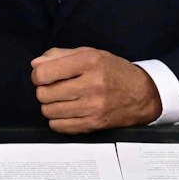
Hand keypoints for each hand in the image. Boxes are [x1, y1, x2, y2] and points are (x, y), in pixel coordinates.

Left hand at [31, 47, 162, 133]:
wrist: (142, 94)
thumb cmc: (114, 71)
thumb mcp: (90, 53)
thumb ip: (60, 55)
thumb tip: (35, 64)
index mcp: (89, 61)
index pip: (44, 73)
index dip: (38, 75)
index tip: (43, 76)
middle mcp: (91, 84)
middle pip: (44, 93)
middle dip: (44, 90)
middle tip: (54, 88)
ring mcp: (93, 106)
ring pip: (50, 111)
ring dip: (50, 106)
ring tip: (62, 99)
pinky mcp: (94, 124)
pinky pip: (60, 126)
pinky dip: (58, 120)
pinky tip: (67, 111)